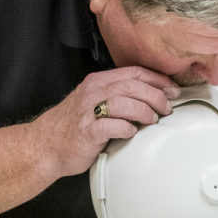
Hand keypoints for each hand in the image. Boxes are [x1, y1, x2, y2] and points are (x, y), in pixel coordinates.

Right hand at [31, 66, 179, 177]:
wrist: (45, 146)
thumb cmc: (74, 126)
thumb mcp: (94, 101)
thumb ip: (118, 95)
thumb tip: (153, 96)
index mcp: (98, 82)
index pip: (134, 72)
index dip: (158, 79)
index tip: (172, 90)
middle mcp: (93, 92)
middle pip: (132, 84)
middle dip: (156, 95)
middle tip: (166, 108)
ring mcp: (88, 112)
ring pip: (124, 101)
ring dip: (144, 110)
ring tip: (152, 120)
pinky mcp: (86, 132)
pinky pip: (111, 125)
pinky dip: (126, 128)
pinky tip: (131, 132)